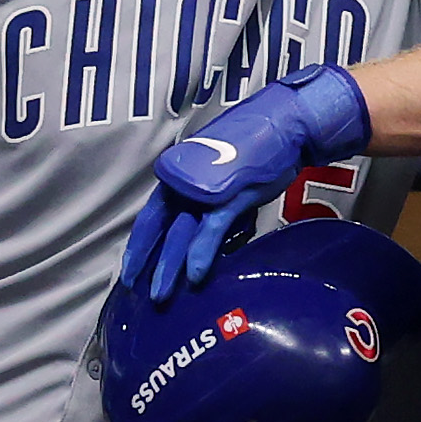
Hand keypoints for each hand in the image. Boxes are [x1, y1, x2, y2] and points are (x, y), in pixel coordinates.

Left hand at [131, 64, 369, 296]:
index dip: (141, 245)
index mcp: (180, 176)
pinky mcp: (229, 196)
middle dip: (144, 261)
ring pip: (179, 234)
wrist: (286, 126)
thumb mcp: (224, 175)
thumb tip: (215, 229)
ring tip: (159, 295)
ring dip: (168, 267)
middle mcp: (186, 182)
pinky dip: (201, 254)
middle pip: (158, 228)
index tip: (134, 269)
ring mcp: (206, 189)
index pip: (152, 217)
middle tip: (134, 288)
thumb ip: (213, 200)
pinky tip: (196, 276)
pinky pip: (209, 230)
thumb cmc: (257, 149)